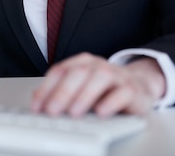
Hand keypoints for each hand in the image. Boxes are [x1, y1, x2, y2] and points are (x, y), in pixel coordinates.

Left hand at [31, 52, 165, 117]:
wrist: (138, 85)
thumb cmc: (104, 89)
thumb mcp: (80, 87)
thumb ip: (59, 90)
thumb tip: (36, 99)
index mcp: (81, 62)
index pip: (59, 71)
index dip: (46, 89)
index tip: (37, 107)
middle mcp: (97, 65)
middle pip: (77, 73)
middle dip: (62, 93)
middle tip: (52, 111)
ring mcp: (116, 75)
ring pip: (100, 78)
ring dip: (84, 96)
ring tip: (74, 113)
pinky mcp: (132, 89)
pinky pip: (122, 93)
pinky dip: (111, 102)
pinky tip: (101, 112)